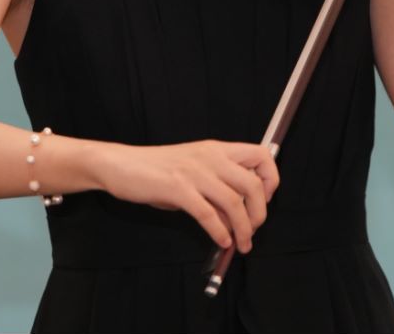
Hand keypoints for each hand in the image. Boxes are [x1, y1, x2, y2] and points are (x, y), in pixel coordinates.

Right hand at [97, 139, 278, 252]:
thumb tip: (236, 220)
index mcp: (217, 149)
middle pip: (253, 184)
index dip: (271, 179)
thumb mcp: (193, 173)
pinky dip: (219, 233)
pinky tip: (221, 242)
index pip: (261, 155)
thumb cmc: (157, 170)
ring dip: (243, 229)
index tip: (265, 200)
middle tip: (253, 230)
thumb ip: (216, 190)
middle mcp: (210, 157)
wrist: (121, 164)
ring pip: (234, 202)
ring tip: (241, 244)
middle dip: (260, 213)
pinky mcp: (177, 189)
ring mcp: (194, 172)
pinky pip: (208, 215)